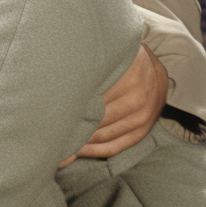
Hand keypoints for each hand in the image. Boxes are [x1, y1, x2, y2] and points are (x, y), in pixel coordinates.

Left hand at [58, 43, 166, 165]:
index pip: (95, 95)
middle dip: (73, 124)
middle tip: (50, 128)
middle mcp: (138, 98)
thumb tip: (62, 74)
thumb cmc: (125, 61)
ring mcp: (143, 118)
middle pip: (97, 117)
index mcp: (129, 74)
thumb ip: (92, 63)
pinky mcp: (142, 132)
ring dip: (81, 140)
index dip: (71, 103)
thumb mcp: (112, 55)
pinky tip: (78, 150)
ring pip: (103, 135)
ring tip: (59, 142)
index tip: (51, 108)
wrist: (155, 72)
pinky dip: (94, 151)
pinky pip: (114, 146)